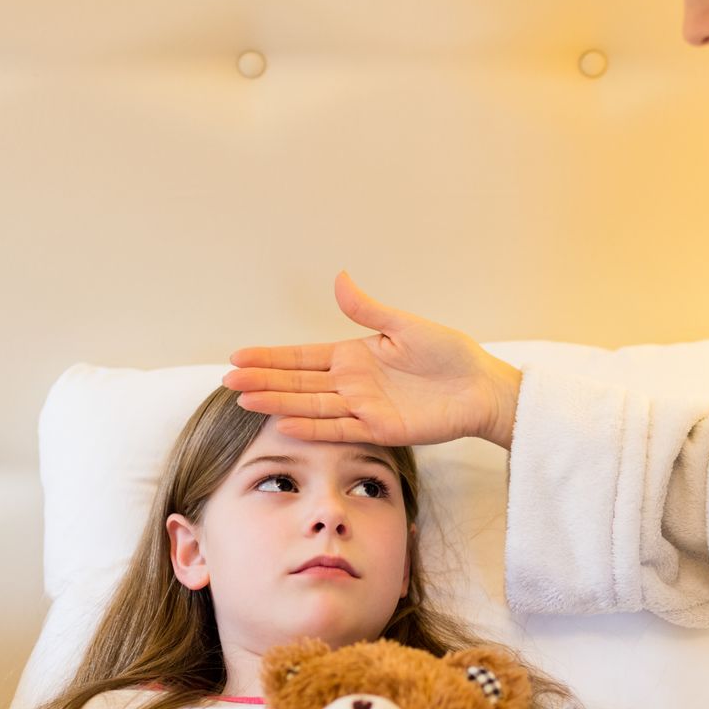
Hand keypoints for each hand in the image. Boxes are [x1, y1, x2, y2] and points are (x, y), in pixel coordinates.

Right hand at [225, 271, 524, 448]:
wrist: (480, 387)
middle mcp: (351, 383)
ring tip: (245, 400)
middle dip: (262, 380)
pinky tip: (284, 422)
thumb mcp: (405, 326)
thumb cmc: (449, 355)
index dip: (270, 357)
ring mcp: (362, 408)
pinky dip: (311, 427)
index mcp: (354, 355)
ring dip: (278, 402)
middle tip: (227, 381)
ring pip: (310, 405)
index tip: (238, 356)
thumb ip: (367, 309)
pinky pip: (339, 428)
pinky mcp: (379, 429)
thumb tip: (338, 278)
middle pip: (298, 382)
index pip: (302, 357)